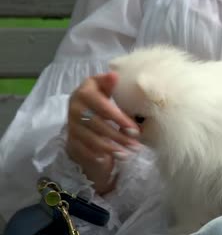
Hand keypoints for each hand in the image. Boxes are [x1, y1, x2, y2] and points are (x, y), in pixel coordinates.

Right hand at [66, 72, 139, 193]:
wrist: (80, 110)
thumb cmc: (98, 97)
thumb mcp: (103, 87)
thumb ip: (109, 83)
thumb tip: (115, 75)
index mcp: (84, 93)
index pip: (103, 107)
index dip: (119, 119)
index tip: (135, 129)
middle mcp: (75, 109)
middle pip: (99, 126)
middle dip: (119, 137)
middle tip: (136, 145)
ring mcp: (72, 126)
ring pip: (93, 140)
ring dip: (112, 149)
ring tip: (128, 154)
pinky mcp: (71, 140)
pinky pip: (85, 151)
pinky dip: (98, 156)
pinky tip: (111, 159)